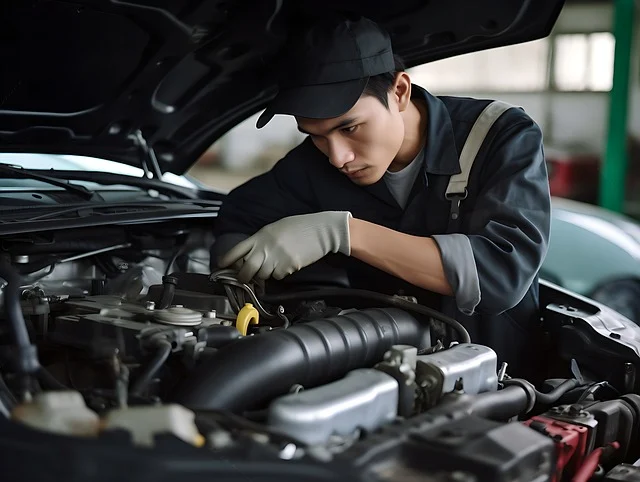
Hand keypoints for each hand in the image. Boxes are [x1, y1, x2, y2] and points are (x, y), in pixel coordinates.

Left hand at [218, 211, 351, 282]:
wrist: (322, 230)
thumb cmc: (301, 227)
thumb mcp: (276, 228)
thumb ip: (263, 240)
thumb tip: (252, 254)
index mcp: (261, 235)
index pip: (237, 250)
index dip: (227, 260)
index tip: (221, 266)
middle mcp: (266, 247)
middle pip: (246, 269)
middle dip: (243, 277)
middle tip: (244, 280)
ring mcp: (277, 258)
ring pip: (262, 275)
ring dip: (265, 275)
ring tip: (275, 265)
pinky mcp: (288, 266)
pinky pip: (278, 276)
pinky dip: (280, 274)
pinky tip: (288, 264)